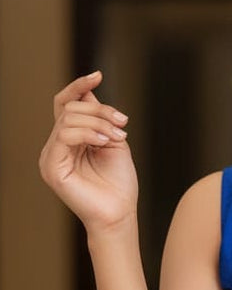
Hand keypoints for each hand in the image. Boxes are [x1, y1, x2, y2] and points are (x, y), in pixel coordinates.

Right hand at [39, 71, 138, 231]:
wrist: (120, 213)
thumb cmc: (119, 183)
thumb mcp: (113, 141)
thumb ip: (100, 119)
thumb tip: (87, 94)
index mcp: (70, 140)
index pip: (65, 105)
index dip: (78, 87)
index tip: (98, 76)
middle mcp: (56, 146)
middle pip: (70, 109)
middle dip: (100, 111)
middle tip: (122, 123)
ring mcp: (51, 156)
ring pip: (68, 119)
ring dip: (98, 122)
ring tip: (117, 136)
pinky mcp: (51, 167)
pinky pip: (64, 135)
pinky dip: (88, 133)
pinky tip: (104, 142)